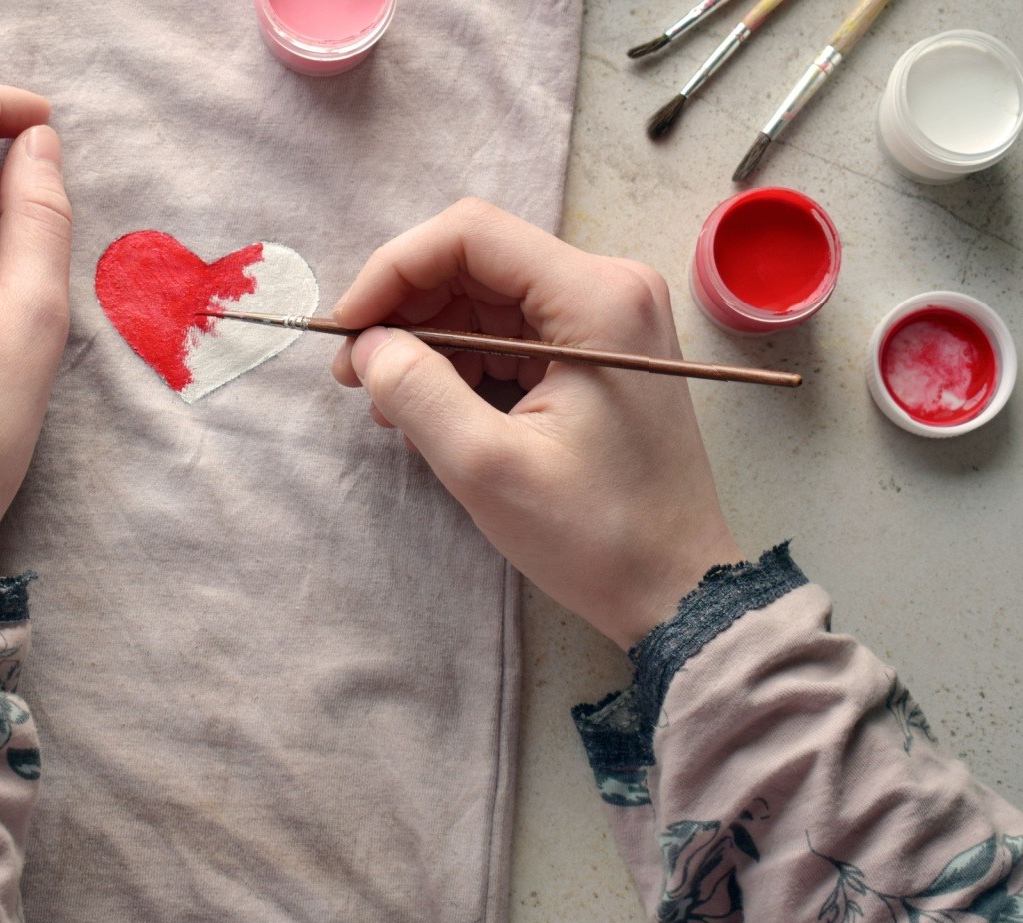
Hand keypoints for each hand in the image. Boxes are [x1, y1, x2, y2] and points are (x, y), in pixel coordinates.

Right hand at [331, 199, 741, 647]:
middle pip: (477, 259)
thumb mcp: (488, 467)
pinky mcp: (598, 350)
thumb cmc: (596, 534)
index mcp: (596, 298)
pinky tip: (429, 408)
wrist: (676, 588)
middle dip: (405, 308)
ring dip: (427, 338)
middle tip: (353, 372)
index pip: (470, 235)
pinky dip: (460, 359)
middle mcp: (609, 287)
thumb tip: (366, 346)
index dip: (393, 270)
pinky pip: (511, 329)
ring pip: (487, 294)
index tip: (346, 329)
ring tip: (386, 402)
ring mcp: (608, 318)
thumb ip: (417, 392)